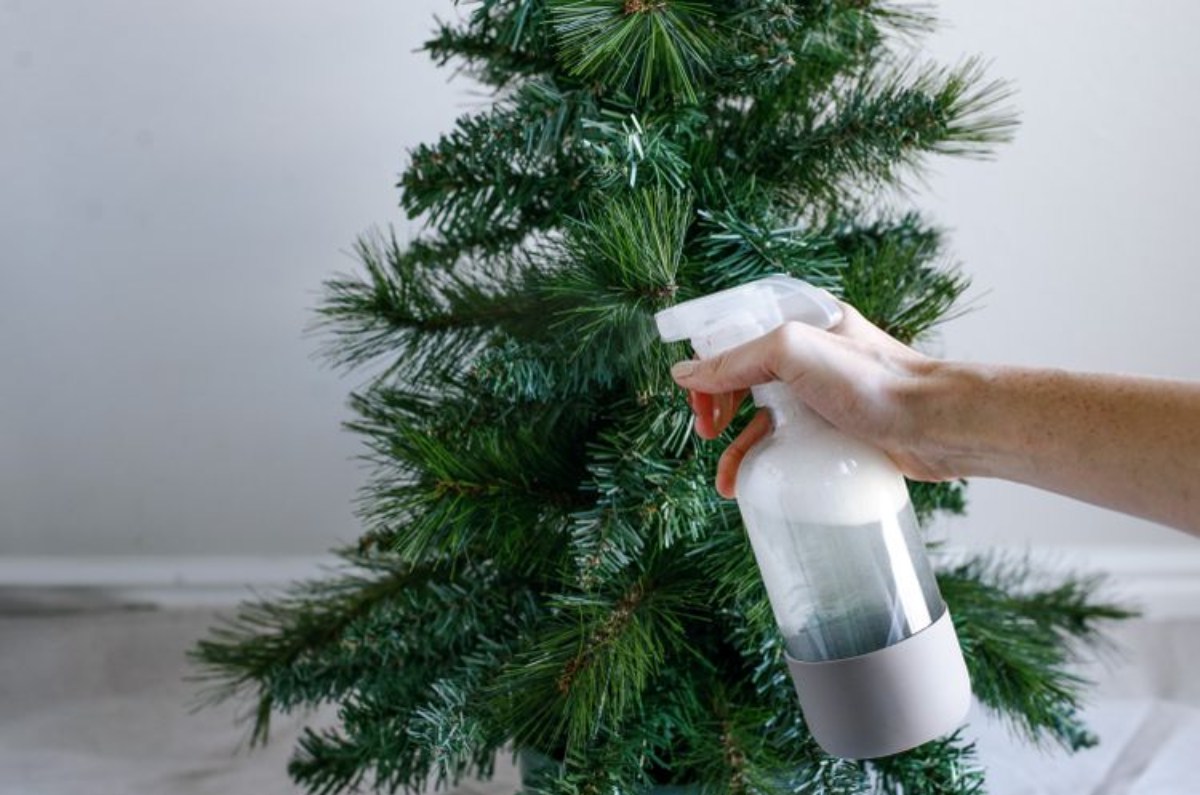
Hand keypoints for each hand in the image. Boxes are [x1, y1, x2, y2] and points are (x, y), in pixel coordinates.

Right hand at [670, 303, 956, 497]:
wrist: (937, 425)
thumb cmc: (876, 382)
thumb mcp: (794, 353)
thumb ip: (737, 359)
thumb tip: (685, 373)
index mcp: (803, 322)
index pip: (738, 333)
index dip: (710, 361)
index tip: (695, 393)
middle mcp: (813, 355)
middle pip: (745, 377)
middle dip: (718, 406)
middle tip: (707, 432)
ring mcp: (824, 394)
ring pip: (764, 416)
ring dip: (738, 446)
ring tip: (727, 478)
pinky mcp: (837, 429)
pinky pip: (789, 442)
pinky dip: (766, 461)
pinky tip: (753, 483)